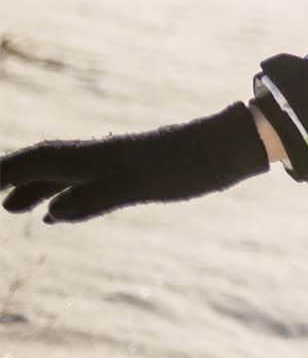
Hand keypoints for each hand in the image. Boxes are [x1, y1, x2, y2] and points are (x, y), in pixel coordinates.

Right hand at [0, 101, 268, 223]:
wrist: (236, 144)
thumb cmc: (194, 166)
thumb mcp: (145, 187)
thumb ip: (98, 198)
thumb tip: (50, 213)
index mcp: (102, 156)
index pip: (40, 161)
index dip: (6, 172)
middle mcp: (106, 154)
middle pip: (47, 163)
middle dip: (13, 178)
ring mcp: (122, 160)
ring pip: (67, 171)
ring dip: (36, 187)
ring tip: (12, 208)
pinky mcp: (139, 168)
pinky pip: (89, 179)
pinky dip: (66, 191)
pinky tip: (66, 208)